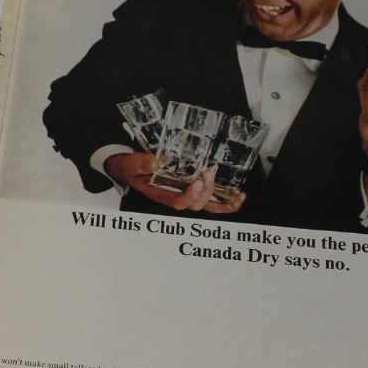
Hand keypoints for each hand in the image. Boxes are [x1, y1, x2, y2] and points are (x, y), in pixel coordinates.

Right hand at [102, 151, 244, 214]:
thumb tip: (153, 162)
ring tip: (230, 188)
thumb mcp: (128, 165)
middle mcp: (175, 198)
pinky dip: (227, 203)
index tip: (197, 182)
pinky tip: (239, 196)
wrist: (128, 168)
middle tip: (208, 172)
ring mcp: (186, 195)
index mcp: (159, 195)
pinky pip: (213, 202)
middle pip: (195, 205)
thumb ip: (138, 164)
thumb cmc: (129, 168)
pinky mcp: (194, 189)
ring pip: (207, 206)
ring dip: (221, 200)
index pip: (177, 202)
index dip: (189, 196)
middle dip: (206, 191)